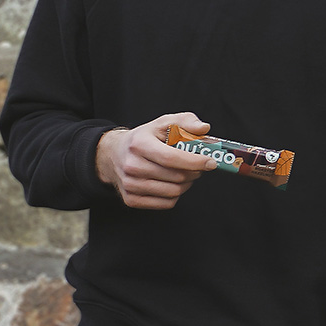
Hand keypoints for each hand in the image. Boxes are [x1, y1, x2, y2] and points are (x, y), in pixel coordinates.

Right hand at [95, 112, 215, 209]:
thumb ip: (186, 121)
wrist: (114, 154)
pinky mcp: (131, 199)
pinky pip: (166, 203)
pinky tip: (173, 183)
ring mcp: (130, 185)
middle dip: (195, 172)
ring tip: (186, 173)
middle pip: (176, 177)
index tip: (211, 162)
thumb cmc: (145, 137)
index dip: (195, 161)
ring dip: (187, 183)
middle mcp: (132, 166)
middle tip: (199, 165)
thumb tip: (204, 128)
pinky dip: (176, 195)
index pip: (171, 158)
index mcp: (140, 144)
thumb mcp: (164, 123)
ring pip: (174, 192)